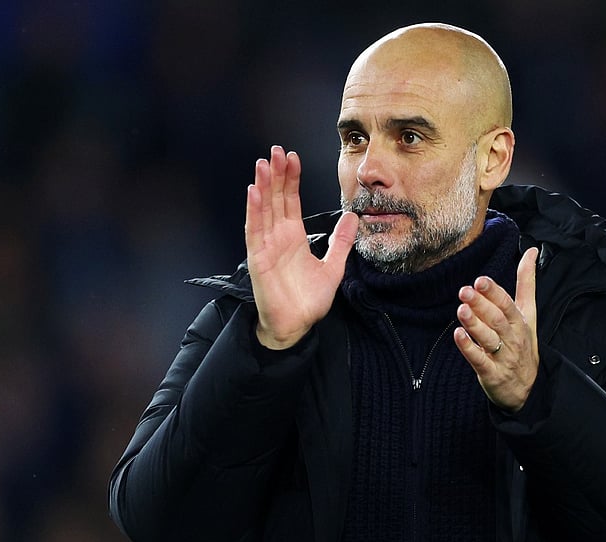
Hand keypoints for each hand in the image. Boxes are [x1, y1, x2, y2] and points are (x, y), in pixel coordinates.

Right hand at [245, 146, 358, 348]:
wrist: (296, 326)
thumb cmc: (309, 300)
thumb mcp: (333, 267)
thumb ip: (341, 242)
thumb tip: (352, 217)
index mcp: (293, 237)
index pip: (290, 201)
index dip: (291, 179)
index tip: (292, 157)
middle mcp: (278, 237)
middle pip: (275, 199)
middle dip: (275, 174)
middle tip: (276, 150)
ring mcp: (266, 247)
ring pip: (263, 210)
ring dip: (262, 186)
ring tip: (263, 164)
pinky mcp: (258, 259)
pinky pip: (255, 231)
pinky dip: (254, 211)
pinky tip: (254, 192)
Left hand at [452, 247, 539, 411]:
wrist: (528, 387)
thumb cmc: (524, 344)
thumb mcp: (529, 313)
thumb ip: (526, 282)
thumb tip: (531, 251)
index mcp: (520, 322)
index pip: (508, 305)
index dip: (495, 293)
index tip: (480, 281)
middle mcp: (513, 339)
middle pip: (497, 320)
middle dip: (482, 305)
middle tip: (465, 291)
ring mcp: (503, 357)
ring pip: (489, 339)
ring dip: (475, 324)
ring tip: (461, 310)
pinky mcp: (491, 374)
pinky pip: (480, 361)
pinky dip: (469, 348)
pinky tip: (457, 336)